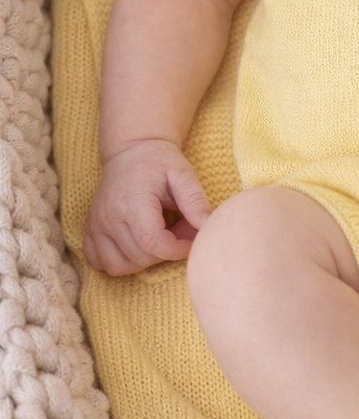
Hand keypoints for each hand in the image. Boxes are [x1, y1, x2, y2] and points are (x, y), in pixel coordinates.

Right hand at [82, 138, 211, 274]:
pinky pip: (101, 264)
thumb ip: (196, 200)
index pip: (153, 243)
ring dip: (145, 260)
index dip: (178, 249)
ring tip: (159, 236)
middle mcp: (108, 216)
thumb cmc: (160, 162)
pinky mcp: (89, 232)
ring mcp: (95, 226)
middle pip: (140, 257)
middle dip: (166, 251)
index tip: (192, 239)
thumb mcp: (183, 174)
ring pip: (120, 266)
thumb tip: (209, 225)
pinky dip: (122, 262)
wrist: (131, 151)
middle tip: (179, 230)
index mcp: (132, 201)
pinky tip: (138, 244)